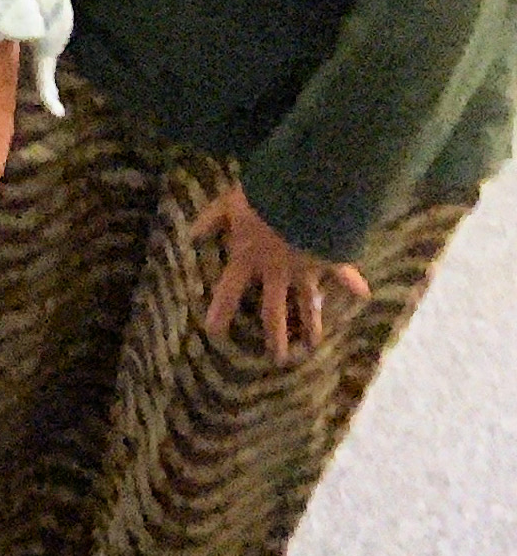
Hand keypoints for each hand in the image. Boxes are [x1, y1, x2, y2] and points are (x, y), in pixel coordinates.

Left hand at [197, 180, 366, 360]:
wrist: (303, 195)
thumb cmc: (261, 198)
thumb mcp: (228, 204)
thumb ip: (210, 221)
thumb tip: (190, 237)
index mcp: (248, 259)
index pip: (229, 292)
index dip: (221, 313)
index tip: (215, 334)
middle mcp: (276, 272)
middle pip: (274, 312)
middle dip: (276, 338)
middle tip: (279, 360)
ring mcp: (305, 269)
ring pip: (308, 304)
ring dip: (313, 325)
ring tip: (314, 345)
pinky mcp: (329, 259)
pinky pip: (344, 273)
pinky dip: (355, 283)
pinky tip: (364, 295)